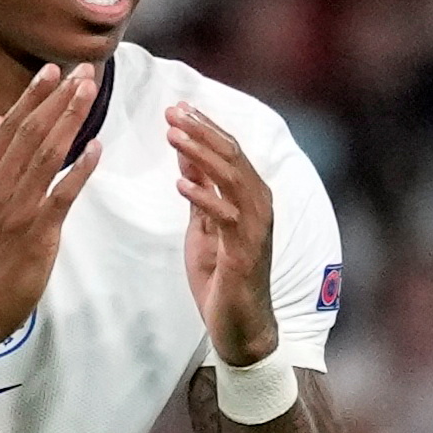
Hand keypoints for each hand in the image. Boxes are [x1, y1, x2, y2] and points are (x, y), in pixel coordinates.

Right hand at [0, 64, 102, 356]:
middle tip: (84, 72)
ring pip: (47, 155)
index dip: (34, 96)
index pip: (10, 127)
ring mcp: (16, 209)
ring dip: (71, 121)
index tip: (54, 70)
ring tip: (90, 93)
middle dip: (59, 99)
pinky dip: (80, 169)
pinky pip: (62, 194)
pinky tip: (97, 147)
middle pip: (31, 133)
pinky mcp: (36, 233)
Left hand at [169, 104, 276, 365]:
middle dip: (201, 131)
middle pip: (232, 156)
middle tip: (172, 112)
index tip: (177, 107)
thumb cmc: (223, 276)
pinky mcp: (245, 251)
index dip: (204, 127)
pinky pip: (225, 216)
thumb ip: (200, 190)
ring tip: (172, 136)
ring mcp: (255, 227)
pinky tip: (180, 184)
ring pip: (231, 179)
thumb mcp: (205, 224)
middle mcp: (260, 205)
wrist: (240, 325)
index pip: (230, 150)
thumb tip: (185, 152)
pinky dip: (204, 197)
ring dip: (200, 155)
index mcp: (251, 196)